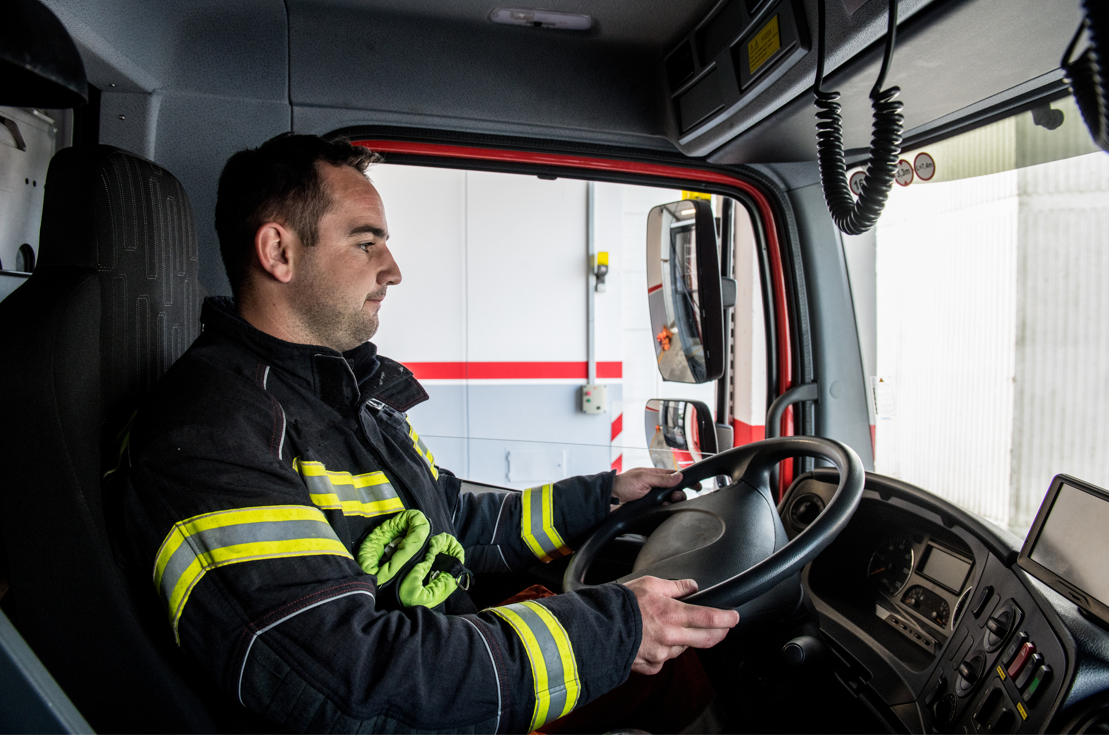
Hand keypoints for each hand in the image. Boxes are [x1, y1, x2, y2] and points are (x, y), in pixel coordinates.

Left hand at [611, 467, 689, 504]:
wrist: (610, 499)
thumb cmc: (623, 484)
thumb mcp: (643, 479)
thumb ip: (662, 479)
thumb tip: (679, 476)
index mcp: (656, 475)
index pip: (676, 476)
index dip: (686, 481)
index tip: (697, 486)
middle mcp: (656, 486)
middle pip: (676, 491)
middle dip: (679, 494)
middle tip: (675, 497)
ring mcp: (654, 497)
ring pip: (670, 501)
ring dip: (672, 503)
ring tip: (667, 503)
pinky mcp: (650, 507)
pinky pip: (663, 509)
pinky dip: (666, 510)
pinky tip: (663, 509)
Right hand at [624, 577, 738, 674]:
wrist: (597, 628)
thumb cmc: (620, 604)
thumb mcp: (649, 584)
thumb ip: (674, 587)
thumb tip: (690, 586)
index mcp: (672, 614)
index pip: (709, 618)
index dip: (726, 619)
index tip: (734, 618)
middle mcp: (670, 637)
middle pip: (705, 639)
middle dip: (718, 633)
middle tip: (723, 628)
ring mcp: (661, 654)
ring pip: (683, 648)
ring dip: (685, 639)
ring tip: (671, 627)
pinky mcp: (651, 666)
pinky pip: (665, 659)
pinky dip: (664, 650)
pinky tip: (654, 640)